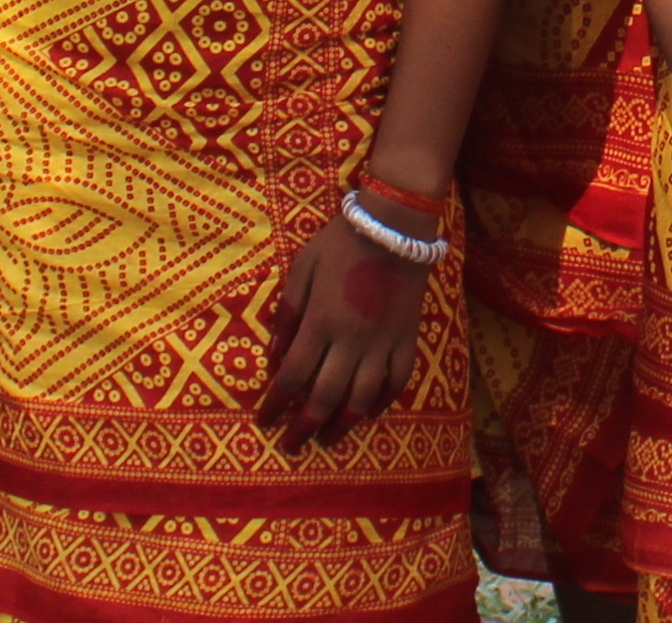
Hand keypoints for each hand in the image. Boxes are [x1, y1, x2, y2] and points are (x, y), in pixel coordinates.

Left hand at [257, 210, 429, 448]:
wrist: (393, 226)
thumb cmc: (340, 243)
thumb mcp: (302, 268)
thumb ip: (287, 312)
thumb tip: (273, 356)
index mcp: (321, 322)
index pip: (292, 375)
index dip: (275, 404)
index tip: (264, 421)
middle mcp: (351, 340)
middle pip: (325, 397)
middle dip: (304, 426)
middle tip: (291, 445)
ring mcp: (382, 342)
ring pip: (362, 398)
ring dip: (342, 424)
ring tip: (328, 439)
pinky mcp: (407, 338)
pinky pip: (398, 380)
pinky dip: (383, 401)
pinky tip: (370, 412)